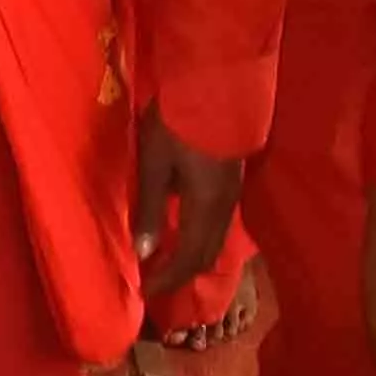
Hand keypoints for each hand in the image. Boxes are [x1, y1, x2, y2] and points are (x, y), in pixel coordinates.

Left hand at [131, 110, 242, 297]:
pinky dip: (198, 240)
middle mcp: (224, 209)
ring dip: (190, 257)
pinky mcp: (231, 183)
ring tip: (165, 263)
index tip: (145, 292)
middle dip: (180, 274)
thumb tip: (144, 254)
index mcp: (206, 208)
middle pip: (206, 255)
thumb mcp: (154, 164)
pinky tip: (181, 233)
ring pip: (214, 241)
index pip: (189, 258)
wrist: (215, 84)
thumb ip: (152, 209)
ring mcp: (231, 195)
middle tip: (153, 283)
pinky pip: (217, 226)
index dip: (167, 278)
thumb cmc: (177, 123)